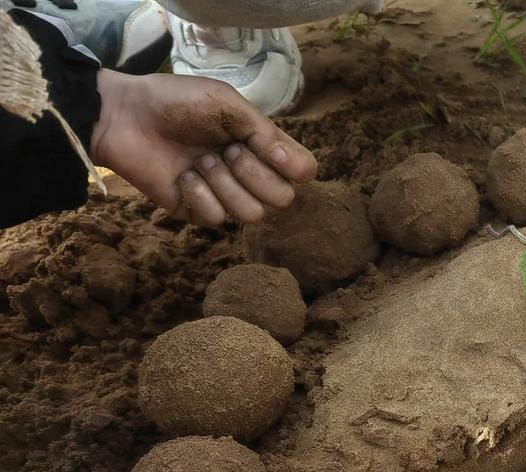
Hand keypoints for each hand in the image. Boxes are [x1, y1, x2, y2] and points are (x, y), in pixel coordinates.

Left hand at [90, 71, 317, 226]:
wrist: (124, 116)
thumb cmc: (176, 103)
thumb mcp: (226, 104)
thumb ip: (266, 133)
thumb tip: (303, 171)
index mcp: (262, 147)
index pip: (303, 172)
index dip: (293, 167)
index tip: (265, 148)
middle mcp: (250, 174)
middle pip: (282, 199)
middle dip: (252, 174)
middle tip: (225, 150)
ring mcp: (225, 195)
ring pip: (251, 213)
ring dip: (222, 183)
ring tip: (198, 161)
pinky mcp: (197, 211)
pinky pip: (216, 217)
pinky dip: (197, 193)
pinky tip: (181, 176)